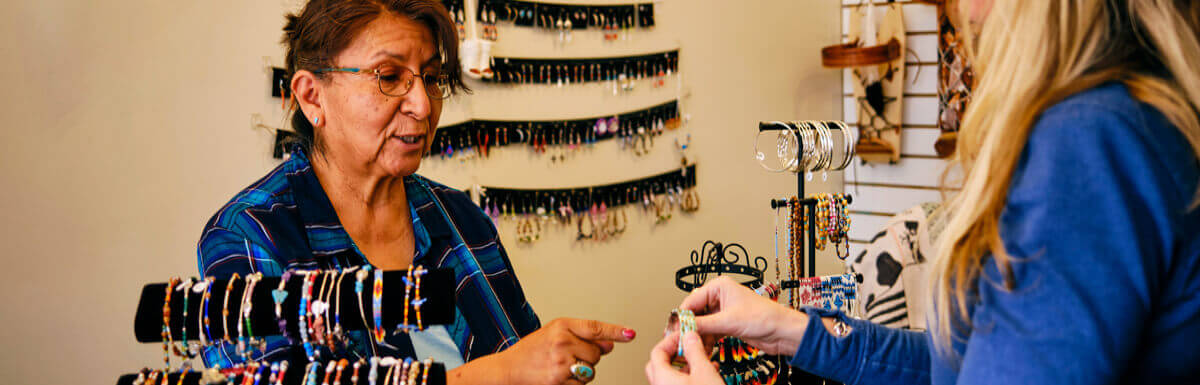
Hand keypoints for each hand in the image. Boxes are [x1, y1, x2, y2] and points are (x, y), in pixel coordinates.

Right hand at [494, 318, 635, 384]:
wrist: (508, 370)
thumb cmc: (531, 351)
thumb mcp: (554, 333)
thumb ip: (582, 335)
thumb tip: (609, 345)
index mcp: (562, 326)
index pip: (595, 327)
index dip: (616, 331)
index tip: (630, 334)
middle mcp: (562, 342)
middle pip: (596, 353)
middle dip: (587, 357)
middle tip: (567, 356)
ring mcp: (561, 363)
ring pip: (591, 370)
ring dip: (582, 372)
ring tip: (561, 367)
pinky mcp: (559, 381)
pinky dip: (575, 384)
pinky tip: (560, 377)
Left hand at [644, 331, 721, 384]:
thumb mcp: (704, 371)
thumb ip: (695, 351)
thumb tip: (689, 336)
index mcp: (662, 378)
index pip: (657, 351)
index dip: (671, 340)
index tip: (684, 334)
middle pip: (661, 363)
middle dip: (675, 352)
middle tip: (688, 345)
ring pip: (672, 374)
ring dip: (686, 364)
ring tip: (702, 357)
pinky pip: (679, 384)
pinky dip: (690, 375)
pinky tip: (707, 372)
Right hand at [680, 276, 807, 354]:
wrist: (783, 332)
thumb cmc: (765, 317)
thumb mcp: (729, 321)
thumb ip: (704, 324)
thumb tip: (683, 327)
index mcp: (719, 287)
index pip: (692, 300)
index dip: (681, 316)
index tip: (674, 329)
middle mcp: (719, 297)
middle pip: (695, 313)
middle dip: (688, 327)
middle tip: (680, 339)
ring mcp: (723, 311)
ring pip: (701, 324)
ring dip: (697, 336)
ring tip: (691, 346)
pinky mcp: (727, 324)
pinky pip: (710, 331)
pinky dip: (705, 340)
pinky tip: (702, 348)